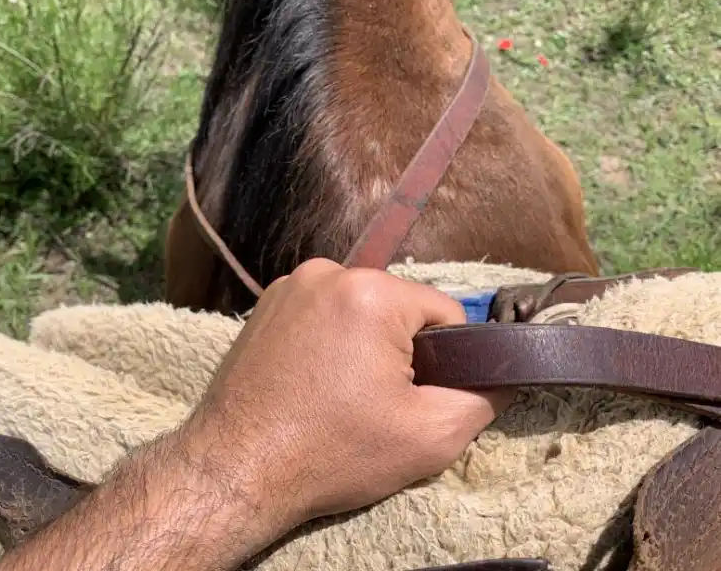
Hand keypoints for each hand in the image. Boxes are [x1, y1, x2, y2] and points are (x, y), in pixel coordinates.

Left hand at [180, 258, 515, 533]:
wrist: (235, 469)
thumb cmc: (330, 452)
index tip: (413, 399)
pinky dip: (327, 343)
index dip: (443, 362)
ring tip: (340, 397)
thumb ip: (484, 398)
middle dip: (400, 352)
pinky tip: (312, 384)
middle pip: (399, 310)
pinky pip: (321, 315)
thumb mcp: (430, 436)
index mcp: (372, 291)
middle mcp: (327, 272)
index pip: (444, 314)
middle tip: (375, 405)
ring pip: (359, 312)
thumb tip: (505, 376)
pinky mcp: (262, 305)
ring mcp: (288, 285)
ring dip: (362, 347)